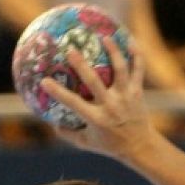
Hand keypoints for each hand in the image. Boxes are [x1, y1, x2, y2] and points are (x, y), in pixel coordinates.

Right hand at [40, 38, 159, 160]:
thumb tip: (48, 120)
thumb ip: (66, 133)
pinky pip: (138, 70)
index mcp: (96, 119)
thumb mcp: (86, 143)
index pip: (73, 104)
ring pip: (120, 70)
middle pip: (94, 82)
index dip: (58, 92)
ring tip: (104, 37)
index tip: (44, 81)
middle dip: (82, 66)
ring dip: (113, 52)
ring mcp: (126, 97)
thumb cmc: (109, 144)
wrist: (140, 147)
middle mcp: (111, 106)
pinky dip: (136, 55)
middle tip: (71, 49)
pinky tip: (129, 40)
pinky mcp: (137, 92)